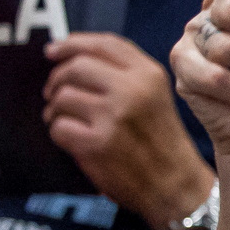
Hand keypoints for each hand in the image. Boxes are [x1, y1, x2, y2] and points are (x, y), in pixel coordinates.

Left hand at [44, 32, 215, 226]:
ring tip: (65, 121)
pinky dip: (60, 134)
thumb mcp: (155, 97)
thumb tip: (70, 58)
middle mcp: (133, 89)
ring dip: (56, 110)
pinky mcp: (97, 143)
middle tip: (54, 95)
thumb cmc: (161, 142)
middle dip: (57, 81)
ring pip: (63, 97)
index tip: (52, 51)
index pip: (104, 44)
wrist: (177, 186)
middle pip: (75, 67)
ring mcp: (115, 116)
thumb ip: (124, 75)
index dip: (72, 44)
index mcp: (150, 74)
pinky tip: (75, 141)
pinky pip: (59, 127)